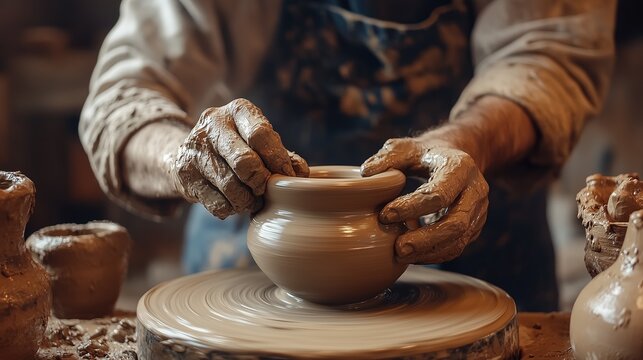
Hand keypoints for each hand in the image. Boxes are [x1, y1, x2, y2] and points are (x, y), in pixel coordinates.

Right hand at [169, 98, 308, 218]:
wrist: (190, 154)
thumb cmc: (238, 146)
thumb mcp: (259, 142)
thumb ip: (282, 155)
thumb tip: (300, 173)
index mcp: (238, 110)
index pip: (261, 134)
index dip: (278, 160)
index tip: (287, 177)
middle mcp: (213, 123)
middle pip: (245, 161)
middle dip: (261, 182)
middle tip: (266, 190)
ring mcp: (196, 148)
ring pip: (231, 186)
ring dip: (248, 201)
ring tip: (253, 200)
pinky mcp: (184, 174)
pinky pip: (217, 203)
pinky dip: (231, 209)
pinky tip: (233, 203)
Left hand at [361, 138, 488, 263]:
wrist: (453, 158)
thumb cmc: (424, 154)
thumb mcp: (406, 147)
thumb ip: (387, 158)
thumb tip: (366, 174)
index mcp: (460, 167)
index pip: (439, 194)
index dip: (412, 208)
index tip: (385, 215)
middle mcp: (475, 190)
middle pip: (456, 223)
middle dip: (426, 239)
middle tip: (398, 248)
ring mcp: (478, 211)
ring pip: (459, 240)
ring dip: (430, 252)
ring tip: (401, 256)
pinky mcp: (473, 227)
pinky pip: (457, 247)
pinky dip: (434, 255)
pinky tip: (412, 257)